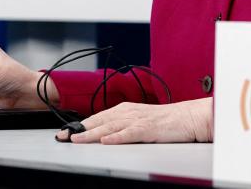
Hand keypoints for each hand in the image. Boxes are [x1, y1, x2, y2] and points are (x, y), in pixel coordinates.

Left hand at [58, 98, 212, 143]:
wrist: (188, 117)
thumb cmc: (165, 121)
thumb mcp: (138, 120)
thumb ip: (121, 125)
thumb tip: (102, 134)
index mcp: (125, 110)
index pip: (98, 118)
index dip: (80, 126)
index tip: (64, 133)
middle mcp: (128, 112)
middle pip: (100, 121)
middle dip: (80, 130)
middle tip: (63, 137)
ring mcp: (138, 120)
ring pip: (110, 127)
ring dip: (92, 133)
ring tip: (77, 139)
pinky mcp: (148, 129)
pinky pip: (130, 133)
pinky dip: (117, 136)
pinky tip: (106, 140)